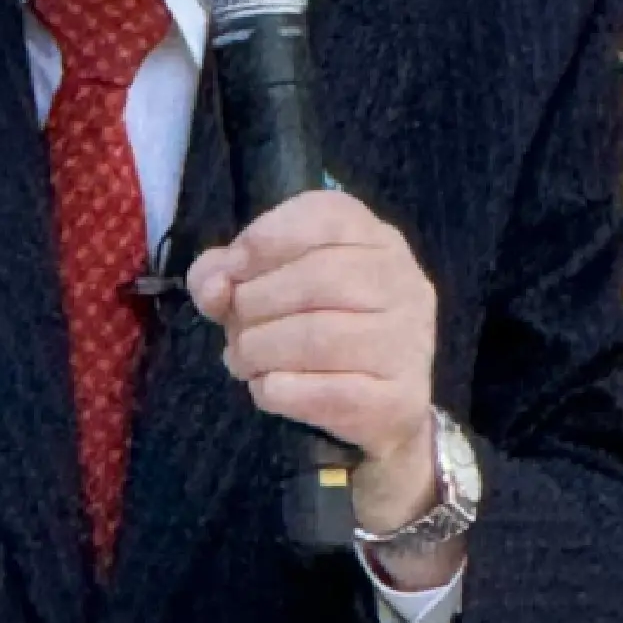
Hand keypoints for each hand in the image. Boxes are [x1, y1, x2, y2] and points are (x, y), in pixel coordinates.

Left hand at [187, 190, 441, 543]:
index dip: (265, 239)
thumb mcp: (265, 286)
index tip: (232, 271)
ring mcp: (410, 339)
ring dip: (262, 350)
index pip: (325, 215)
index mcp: (375, 238)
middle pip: (319, 277)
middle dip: (256, 304)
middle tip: (234, 330)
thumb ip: (226, 273)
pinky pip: (331, 391)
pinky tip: (269, 388)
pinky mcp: (402, 397)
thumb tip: (213, 287)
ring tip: (244, 361)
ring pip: (321, 336)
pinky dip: (282, 390)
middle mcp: (403, 280)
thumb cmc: (311, 329)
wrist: (372, 407)